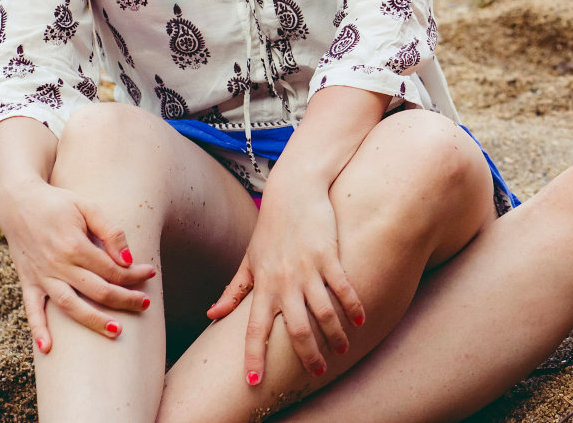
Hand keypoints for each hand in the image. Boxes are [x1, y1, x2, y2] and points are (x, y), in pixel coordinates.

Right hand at [0, 177, 154, 352]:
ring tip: (115, 331)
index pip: (112, 269)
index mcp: (74, 245)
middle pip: (96, 290)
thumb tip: (128, 257)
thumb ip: (110, 231)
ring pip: (69, 305)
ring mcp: (41, 276)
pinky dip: (38, 329)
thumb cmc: (58, 203)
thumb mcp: (88, 207)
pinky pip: (31, 309)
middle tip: (144, 304)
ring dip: (92, 320)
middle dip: (124, 299)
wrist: (18, 202)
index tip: (150, 273)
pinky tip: (47, 348)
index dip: (134, 274)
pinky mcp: (28, 282)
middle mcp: (58, 265)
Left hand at [208, 164, 364, 384]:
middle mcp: (284, 281)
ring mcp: (308, 268)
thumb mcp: (249, 259)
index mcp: (262, 285)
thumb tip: (212, 315)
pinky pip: (343, 286)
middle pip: (296, 329)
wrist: (294, 190)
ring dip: (335, 335)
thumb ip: (234, 289)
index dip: (253, 357)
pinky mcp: (328, 254)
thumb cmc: (271, 227)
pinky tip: (360, 319)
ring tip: (343, 349)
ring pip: (323, 312)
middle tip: (318, 372)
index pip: (254, 330)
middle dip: (308, 356)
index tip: (255, 383)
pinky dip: (353, 305)